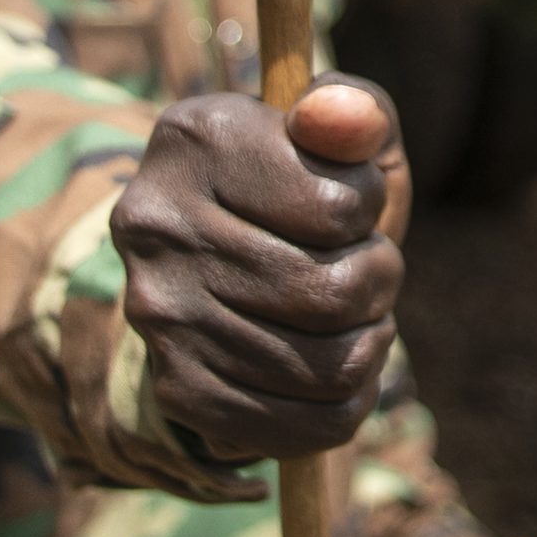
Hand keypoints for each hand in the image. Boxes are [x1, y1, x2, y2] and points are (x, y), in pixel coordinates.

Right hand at [109, 74, 407, 462]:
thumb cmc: (299, 185)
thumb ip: (354, 110)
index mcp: (196, 140)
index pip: (341, 207)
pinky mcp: (179, 390)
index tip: (347, 201)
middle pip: (335, 293)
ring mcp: (160, 316)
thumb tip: (346, 117)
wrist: (214, 258)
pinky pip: (311, 426)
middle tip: (365, 264)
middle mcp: (158, 228)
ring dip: (370, 339)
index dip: (368, 207)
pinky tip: (333, 360)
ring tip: (352, 311)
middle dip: (378, 280)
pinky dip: (349, 399)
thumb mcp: (333, 133)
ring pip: (332, 367)